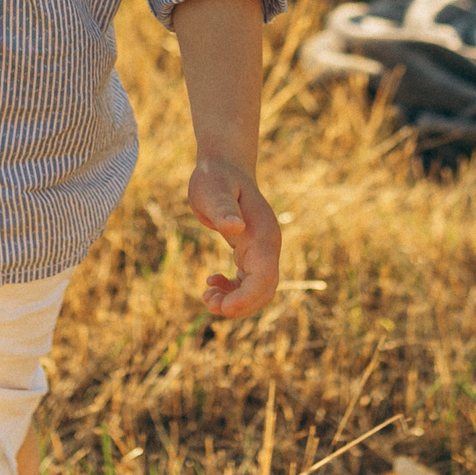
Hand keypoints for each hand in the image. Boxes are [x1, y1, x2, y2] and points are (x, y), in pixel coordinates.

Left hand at [186, 158, 280, 318]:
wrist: (224, 166)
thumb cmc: (216, 177)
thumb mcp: (214, 191)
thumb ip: (224, 210)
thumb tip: (234, 228)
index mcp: (264, 235)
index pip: (264, 277)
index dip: (246, 298)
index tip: (223, 308)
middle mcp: (268, 245)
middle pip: (264, 289)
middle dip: (240, 304)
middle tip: (209, 303)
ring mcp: (262, 250)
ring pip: (258, 289)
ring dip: (236, 300)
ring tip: (207, 298)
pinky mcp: (251, 252)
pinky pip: (249, 281)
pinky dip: (233, 289)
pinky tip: (212, 281)